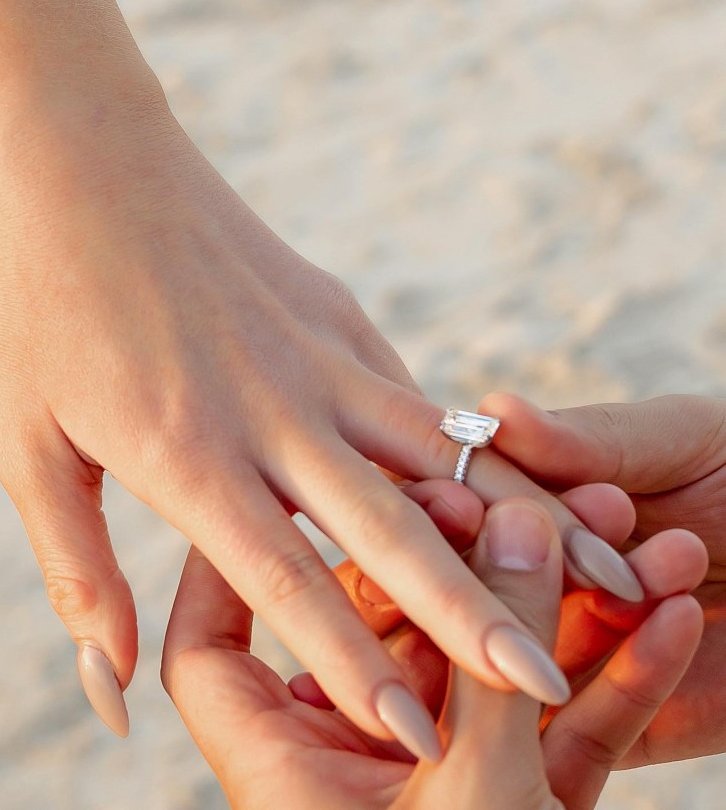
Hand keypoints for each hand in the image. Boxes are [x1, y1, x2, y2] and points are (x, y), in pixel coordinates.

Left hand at [0, 74, 642, 745]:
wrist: (85, 154)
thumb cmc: (43, 299)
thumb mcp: (25, 442)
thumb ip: (77, 568)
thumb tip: (112, 691)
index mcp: (187, 450)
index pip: (288, 579)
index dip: (356, 664)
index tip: (418, 733)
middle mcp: (275, 407)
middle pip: (392, 526)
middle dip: (473, 614)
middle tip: (542, 684)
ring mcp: (319, 353)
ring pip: (438, 451)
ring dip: (515, 519)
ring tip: (591, 567)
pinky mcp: (340, 312)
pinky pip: (414, 396)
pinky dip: (469, 450)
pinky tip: (513, 488)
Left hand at [162, 499, 702, 809]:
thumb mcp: (477, 803)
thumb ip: (488, 667)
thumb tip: (513, 528)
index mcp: (289, 773)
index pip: (214, 646)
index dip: (235, 565)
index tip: (278, 492)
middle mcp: (355, 767)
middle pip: (377, 632)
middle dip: (449, 561)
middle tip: (495, 496)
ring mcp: (441, 780)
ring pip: (484, 669)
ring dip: (562, 612)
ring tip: (630, 547)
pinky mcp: (521, 804)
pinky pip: (554, 728)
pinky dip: (613, 682)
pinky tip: (671, 624)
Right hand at [480, 392, 725, 763]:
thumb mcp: (679, 440)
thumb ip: (585, 438)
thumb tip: (490, 409)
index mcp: (525, 508)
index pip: (452, 510)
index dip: (450, 501)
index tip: (468, 490)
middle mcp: (530, 585)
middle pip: (469, 589)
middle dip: (509, 558)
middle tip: (591, 519)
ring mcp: (567, 656)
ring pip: (520, 658)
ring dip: (583, 608)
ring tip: (670, 561)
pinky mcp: (619, 727)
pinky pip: (598, 721)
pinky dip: (635, 670)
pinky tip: (686, 610)